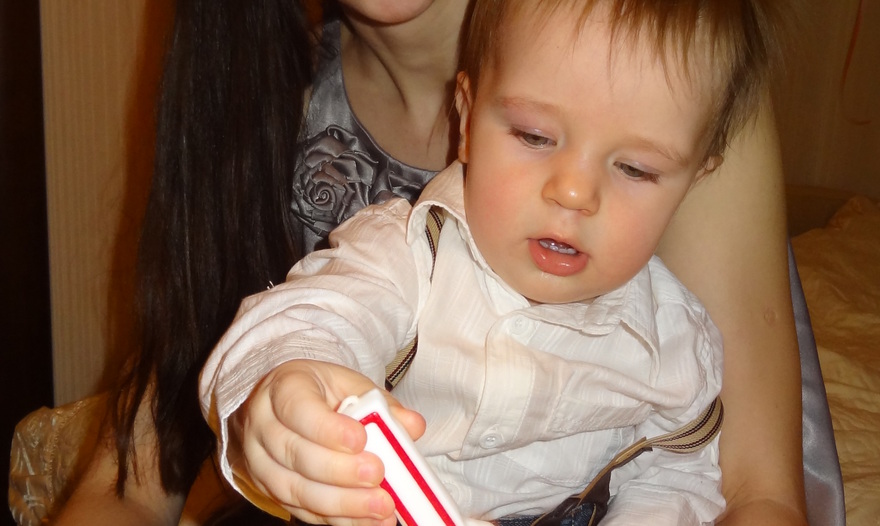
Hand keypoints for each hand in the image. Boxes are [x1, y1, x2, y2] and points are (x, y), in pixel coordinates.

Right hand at [229, 359, 425, 525]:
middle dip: (340, 471)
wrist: (285, 407)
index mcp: (283, 388)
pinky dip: (338, 518)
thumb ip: (383, 405)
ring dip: (342, 503)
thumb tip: (413, 426)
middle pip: (296, 454)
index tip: (360, 440)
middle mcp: (263, 426)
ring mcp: (260, 463)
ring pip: (297, 489)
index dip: (328, 429)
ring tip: (381, 506)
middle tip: (377, 476)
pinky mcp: (271, 491)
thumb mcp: (351, 385)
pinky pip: (302, 510)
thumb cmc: (322, 394)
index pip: (298, 409)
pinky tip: (367, 520)